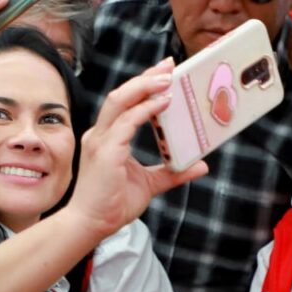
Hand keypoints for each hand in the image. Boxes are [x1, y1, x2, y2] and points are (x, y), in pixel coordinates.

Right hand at [65, 60, 206, 238]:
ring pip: (120, 101)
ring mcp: (100, 141)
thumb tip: (200, 165)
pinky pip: (127, 122)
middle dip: (146, 77)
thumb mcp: (150, 184)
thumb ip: (172, 172)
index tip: (164, 73)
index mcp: (107, 138)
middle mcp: (101, 134)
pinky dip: (145, 109)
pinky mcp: (105, 151)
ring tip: (168, 78)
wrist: (90, 225)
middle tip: (169, 65)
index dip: (143, 85)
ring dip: (145, 86)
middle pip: (121, 95)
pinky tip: (163, 102)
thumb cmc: (112, 205)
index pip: (124, 103)